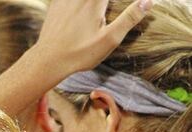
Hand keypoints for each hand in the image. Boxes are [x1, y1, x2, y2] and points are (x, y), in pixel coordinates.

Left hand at [35, 0, 150, 73]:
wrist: (46, 61)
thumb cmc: (79, 53)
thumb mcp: (109, 39)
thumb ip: (129, 18)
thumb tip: (148, 1)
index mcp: (94, 1)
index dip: (115, 2)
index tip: (128, 5)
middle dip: (105, 3)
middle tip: (106, 11)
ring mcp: (64, 0)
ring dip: (95, 3)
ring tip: (101, 8)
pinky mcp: (55, 5)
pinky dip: (76, 3)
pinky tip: (80, 7)